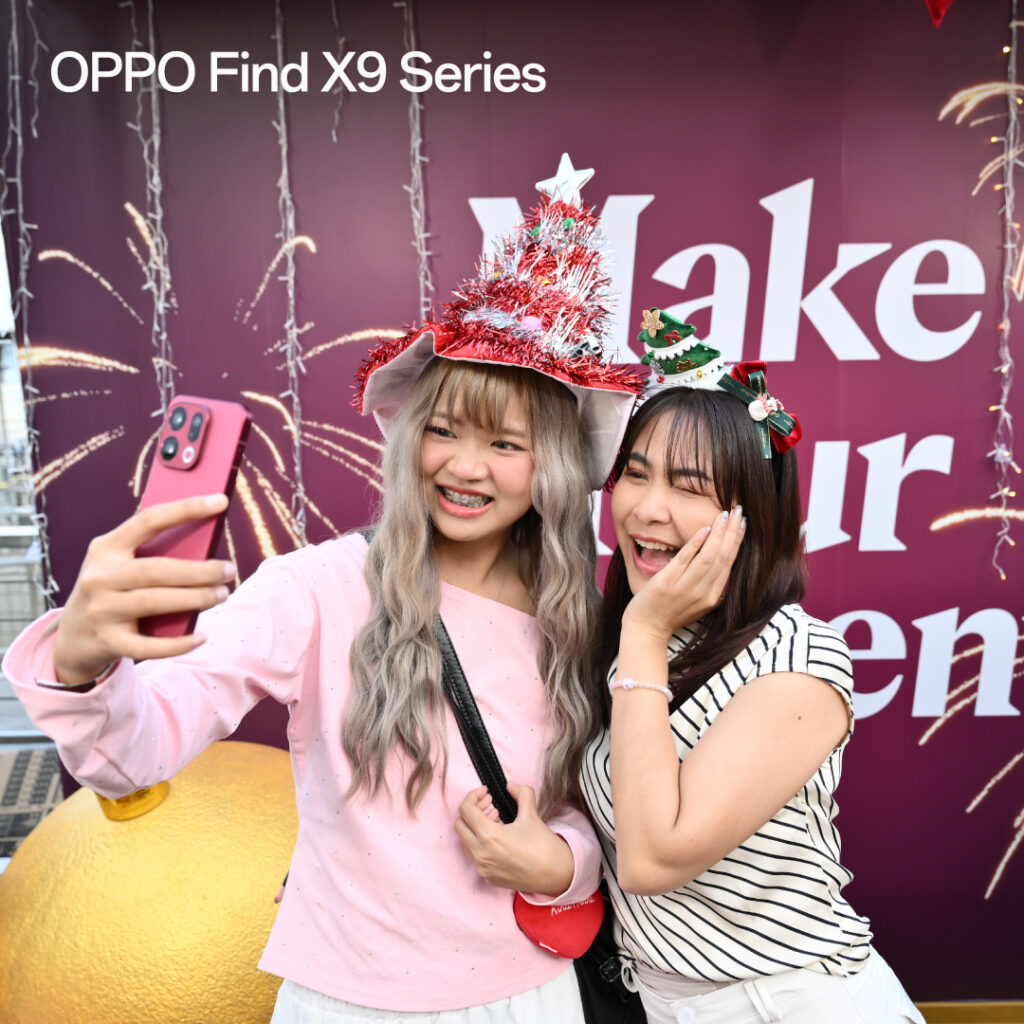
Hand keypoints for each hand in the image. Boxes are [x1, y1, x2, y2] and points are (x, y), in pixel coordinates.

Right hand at [53, 494, 234, 685]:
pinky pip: (149, 646)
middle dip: (200, 570)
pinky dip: (179, 644)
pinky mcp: (109, 642)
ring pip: (156, 602)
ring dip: (196, 599)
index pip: (149, 520)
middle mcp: (100, 577)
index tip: (219, 500)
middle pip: (157, 569)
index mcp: (106, 548)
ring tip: (222, 594)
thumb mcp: (119, 564)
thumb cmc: (112, 590)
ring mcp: (102, 610)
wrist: (74, 637)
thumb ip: (152, 553)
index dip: (186, 508)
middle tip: (229, 570)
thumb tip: (206, 546)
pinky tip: (202, 637)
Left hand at [455, 784, 574, 895]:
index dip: (473, 796)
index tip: (486, 792)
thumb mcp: (532, 813)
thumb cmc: (544, 845)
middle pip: (460, 825)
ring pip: (465, 842)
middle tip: (490, 805)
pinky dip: (480, 843)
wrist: (556, 875)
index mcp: (489, 836)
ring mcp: (483, 869)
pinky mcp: (488, 878)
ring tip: (496, 820)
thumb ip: (521, 793)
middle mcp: (481, 855)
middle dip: (472, 811)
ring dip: (475, 827)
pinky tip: (499, 838)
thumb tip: (510, 786)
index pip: (465, 810)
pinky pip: (474, 856)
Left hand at [622, 506, 744, 642]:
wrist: (646, 630)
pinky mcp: (667, 583)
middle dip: (733, 532)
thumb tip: (721, 562)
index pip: (730, 563)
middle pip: (723, 557)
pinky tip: (704, 529)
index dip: (737, 541)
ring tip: (725, 515)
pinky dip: (695, 544)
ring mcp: (685, 588)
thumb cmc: (671, 614)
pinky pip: (685, 560)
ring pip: (708, 557)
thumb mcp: (698, 603)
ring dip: (719, 534)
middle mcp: (704, 593)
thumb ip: (711, 586)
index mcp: (714, 597)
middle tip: (739, 510)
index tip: (742, 522)